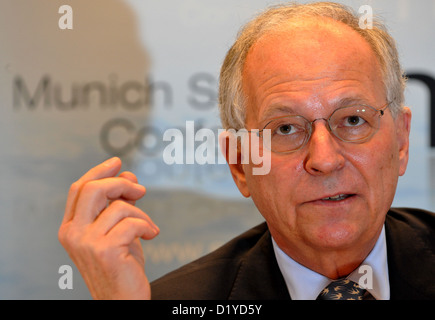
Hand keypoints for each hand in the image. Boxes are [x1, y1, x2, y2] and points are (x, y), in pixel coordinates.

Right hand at [58, 157, 158, 298]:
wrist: (122, 300)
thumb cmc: (121, 265)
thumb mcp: (116, 230)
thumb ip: (117, 204)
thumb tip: (128, 176)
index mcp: (71, 227)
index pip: (79, 188)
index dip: (99, 171)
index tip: (118, 162)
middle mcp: (73, 234)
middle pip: (93, 189)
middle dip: (120, 183)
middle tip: (140, 190)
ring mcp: (86, 242)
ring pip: (119, 206)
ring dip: (141, 214)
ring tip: (148, 228)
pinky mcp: (105, 250)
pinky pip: (133, 223)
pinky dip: (147, 226)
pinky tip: (151, 235)